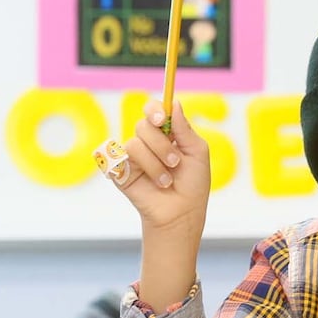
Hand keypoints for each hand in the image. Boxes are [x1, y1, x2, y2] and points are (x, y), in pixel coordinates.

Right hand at [108, 101, 210, 239]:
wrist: (181, 213)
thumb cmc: (192, 184)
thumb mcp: (197, 152)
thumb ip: (184, 128)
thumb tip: (174, 104)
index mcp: (166, 133)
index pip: (154, 110)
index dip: (154, 109)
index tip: (161, 118)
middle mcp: (148, 142)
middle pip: (144, 124)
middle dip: (162, 144)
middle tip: (175, 162)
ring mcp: (134, 156)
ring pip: (135, 143)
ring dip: (155, 163)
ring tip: (166, 180)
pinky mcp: (121, 170)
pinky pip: (123, 158)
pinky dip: (143, 170)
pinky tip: (151, 183)